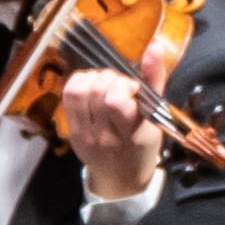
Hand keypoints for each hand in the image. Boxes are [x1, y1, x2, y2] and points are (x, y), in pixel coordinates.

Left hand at [59, 59, 162, 202]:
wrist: (120, 178)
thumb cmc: (143, 146)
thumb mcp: (156, 116)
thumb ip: (155, 80)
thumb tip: (156, 46)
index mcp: (133, 134)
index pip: (116, 102)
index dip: (123, 85)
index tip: (133, 88)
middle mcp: (105, 135)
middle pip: (97, 91)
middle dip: (110, 78)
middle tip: (120, 85)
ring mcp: (84, 134)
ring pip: (80, 91)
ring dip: (94, 79)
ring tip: (106, 85)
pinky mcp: (71, 130)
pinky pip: (68, 96)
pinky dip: (80, 82)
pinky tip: (92, 87)